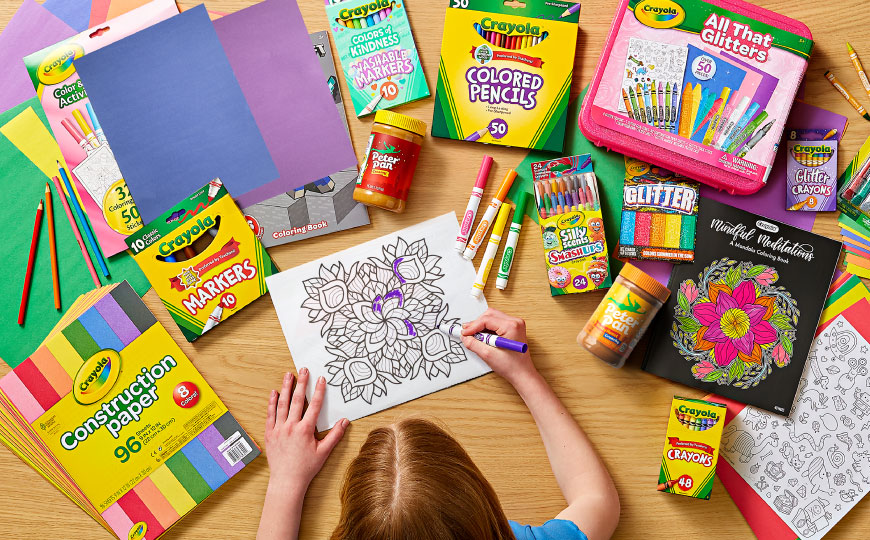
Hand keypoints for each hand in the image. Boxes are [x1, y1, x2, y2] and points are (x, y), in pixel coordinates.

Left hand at [264, 369, 348, 493]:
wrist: (286, 481)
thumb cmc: (306, 468)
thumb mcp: (324, 452)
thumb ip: (335, 435)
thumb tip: (345, 421)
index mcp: (305, 430)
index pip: (314, 405)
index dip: (318, 391)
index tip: (321, 379)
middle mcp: (291, 427)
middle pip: (297, 400)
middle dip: (301, 383)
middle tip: (304, 370)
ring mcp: (279, 429)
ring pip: (282, 404)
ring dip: (285, 388)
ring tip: (288, 375)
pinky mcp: (270, 434)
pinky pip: (270, 414)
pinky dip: (272, 402)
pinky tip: (274, 393)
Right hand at [461, 308, 536, 386]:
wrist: (522, 374)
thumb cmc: (512, 366)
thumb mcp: (488, 355)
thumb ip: (473, 344)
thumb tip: (465, 337)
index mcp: (511, 326)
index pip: (486, 320)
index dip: (472, 326)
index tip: (464, 333)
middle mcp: (515, 322)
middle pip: (489, 315)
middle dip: (477, 324)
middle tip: (468, 333)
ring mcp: (515, 324)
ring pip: (492, 317)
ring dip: (482, 326)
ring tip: (476, 337)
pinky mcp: (514, 328)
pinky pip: (497, 323)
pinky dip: (488, 329)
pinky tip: (484, 338)